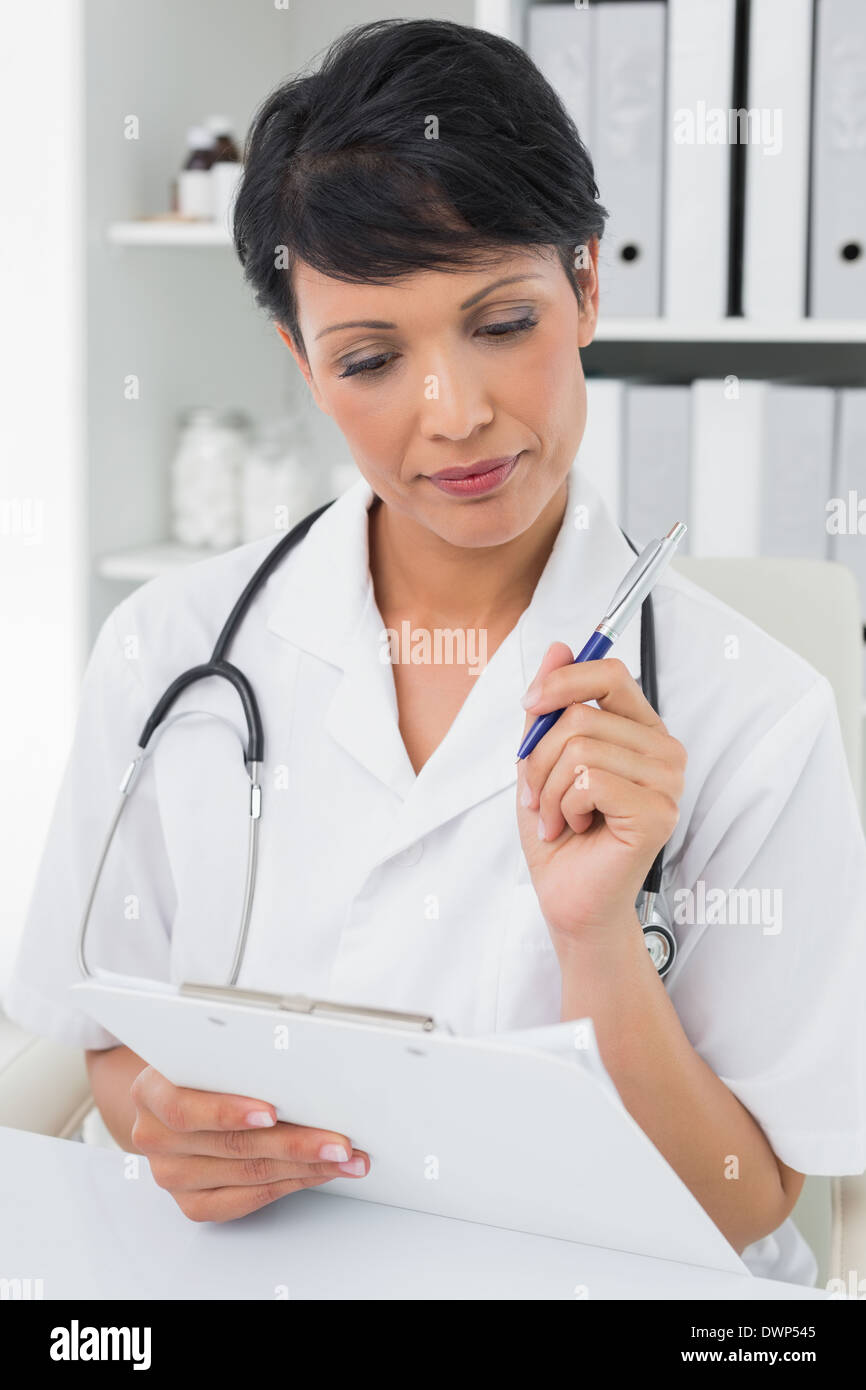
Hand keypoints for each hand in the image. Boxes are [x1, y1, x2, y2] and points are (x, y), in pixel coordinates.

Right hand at [130, 1066, 369, 1222]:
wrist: (173, 1100)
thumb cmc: (201, 1070)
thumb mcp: (207, 1053)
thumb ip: (234, 1060)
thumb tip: (300, 1070)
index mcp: (150, 1092)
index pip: (184, 1107)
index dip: (229, 1112)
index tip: (272, 1112)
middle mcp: (154, 1138)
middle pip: (232, 1146)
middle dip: (296, 1143)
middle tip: (339, 1142)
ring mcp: (171, 1176)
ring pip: (249, 1174)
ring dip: (306, 1166)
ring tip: (344, 1158)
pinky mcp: (193, 1204)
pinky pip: (248, 1199)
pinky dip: (291, 1184)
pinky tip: (319, 1172)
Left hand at [515, 643, 685, 948]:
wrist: (570, 900)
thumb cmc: (561, 834)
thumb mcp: (543, 760)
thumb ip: (553, 707)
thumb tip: (558, 647)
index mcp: (641, 731)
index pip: (612, 673)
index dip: (563, 680)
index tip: (529, 705)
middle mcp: (664, 751)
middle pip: (583, 713)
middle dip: (538, 756)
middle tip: (537, 795)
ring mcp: (667, 782)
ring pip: (580, 748)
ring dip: (549, 788)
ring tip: (558, 817)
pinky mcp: (658, 812)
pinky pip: (588, 781)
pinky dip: (564, 807)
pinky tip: (575, 829)